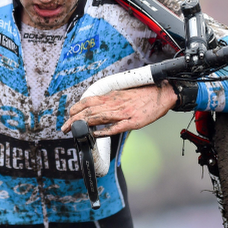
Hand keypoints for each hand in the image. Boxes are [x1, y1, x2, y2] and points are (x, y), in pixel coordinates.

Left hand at [61, 82, 177, 136]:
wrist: (163, 93)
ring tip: (73, 131)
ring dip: (84, 124)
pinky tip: (95, 134)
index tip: (69, 116)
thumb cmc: (144, 94)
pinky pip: (115, 127)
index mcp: (113, 96)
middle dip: (75, 119)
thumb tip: (97, 106)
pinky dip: (104, 131)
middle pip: (90, 110)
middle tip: (64, 127)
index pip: (89, 101)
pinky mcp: (133, 122)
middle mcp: (115, 103)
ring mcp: (123, 113)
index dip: (76, 108)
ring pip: (99, 117)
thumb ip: (111, 100)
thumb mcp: (124, 93)